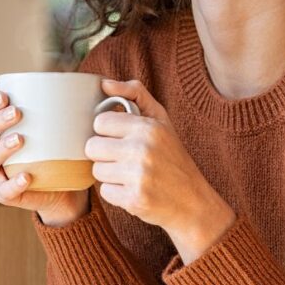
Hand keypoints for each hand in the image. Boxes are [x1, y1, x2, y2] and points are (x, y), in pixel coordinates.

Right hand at [0, 80, 88, 223]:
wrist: (62, 186)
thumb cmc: (51, 148)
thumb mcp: (48, 124)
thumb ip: (41, 103)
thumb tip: (43, 76)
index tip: (4, 94)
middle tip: (16, 112)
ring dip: (1, 149)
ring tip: (19, 139)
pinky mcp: (7, 195)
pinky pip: (5, 191)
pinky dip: (14, 184)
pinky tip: (26, 176)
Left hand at [85, 79, 233, 242]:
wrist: (192, 200)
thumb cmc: (173, 157)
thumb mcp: (161, 120)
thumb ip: (135, 94)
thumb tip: (104, 83)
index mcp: (148, 127)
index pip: (100, 122)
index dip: (108, 131)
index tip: (121, 138)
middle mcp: (142, 149)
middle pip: (92, 147)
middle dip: (105, 153)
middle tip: (124, 158)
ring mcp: (138, 176)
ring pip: (96, 170)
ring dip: (109, 174)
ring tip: (130, 174)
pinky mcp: (134, 199)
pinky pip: (105, 191)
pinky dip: (116, 193)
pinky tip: (133, 189)